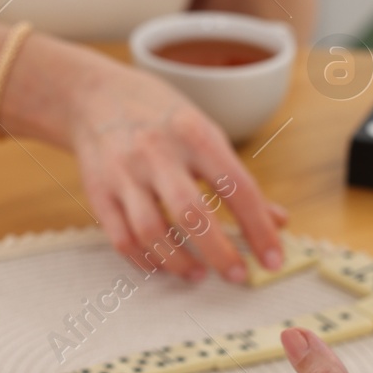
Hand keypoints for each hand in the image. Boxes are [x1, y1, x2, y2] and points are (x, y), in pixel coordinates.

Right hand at [66, 61, 286, 282]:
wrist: (95, 96)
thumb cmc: (162, 119)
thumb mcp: (206, 134)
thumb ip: (238, 179)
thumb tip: (277, 221)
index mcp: (194, 135)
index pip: (236, 187)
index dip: (258, 228)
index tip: (272, 260)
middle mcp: (157, 153)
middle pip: (191, 214)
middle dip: (219, 252)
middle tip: (237, 276)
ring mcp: (123, 174)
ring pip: (151, 232)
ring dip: (179, 262)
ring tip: (198, 274)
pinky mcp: (98, 193)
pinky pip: (121, 239)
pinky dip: (146, 260)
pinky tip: (163, 265)